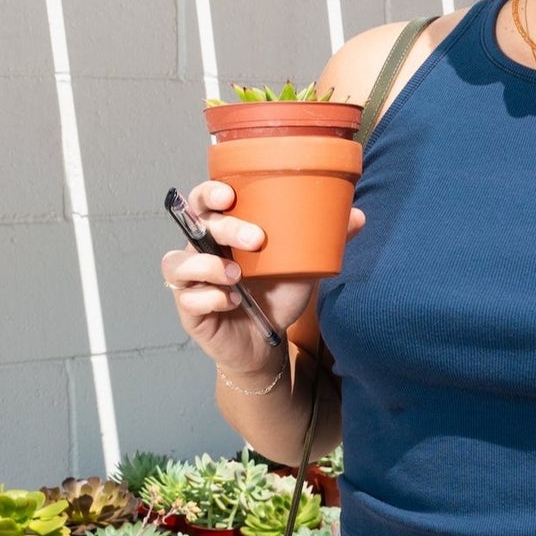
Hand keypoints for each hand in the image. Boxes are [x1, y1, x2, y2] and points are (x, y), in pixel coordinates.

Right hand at [161, 181, 364, 373]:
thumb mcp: (303, 266)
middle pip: (194, 226)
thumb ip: (325, 240)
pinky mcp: (189, 310)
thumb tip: (358, 216)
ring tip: (237, 277)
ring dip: (207, 266)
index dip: (208, 193)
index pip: (203, 202)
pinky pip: (186, 298)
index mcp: (223, 232)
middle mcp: (201, 251)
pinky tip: (231, 302)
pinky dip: (208, 298)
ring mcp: (191, 280)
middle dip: (224, 228)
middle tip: (256, 240)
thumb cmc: (277, 295)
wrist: (268, 342)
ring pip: (178, 262)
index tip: (229, 195)